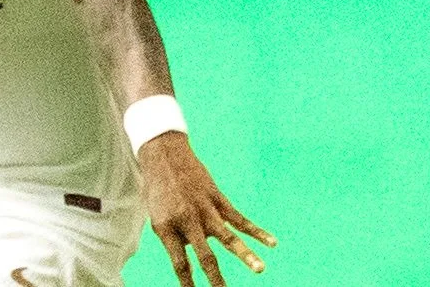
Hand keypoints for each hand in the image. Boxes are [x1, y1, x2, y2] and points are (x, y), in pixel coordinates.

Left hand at [139, 132, 275, 286]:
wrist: (164, 156)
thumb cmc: (158, 190)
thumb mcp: (157, 217)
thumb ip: (173, 238)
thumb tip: (191, 252)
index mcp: (167, 230)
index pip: (180, 265)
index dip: (188, 283)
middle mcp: (188, 222)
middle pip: (205, 257)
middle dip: (216, 279)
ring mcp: (205, 210)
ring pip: (229, 237)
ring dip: (246, 255)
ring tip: (260, 269)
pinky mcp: (218, 199)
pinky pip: (240, 219)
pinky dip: (257, 232)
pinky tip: (272, 242)